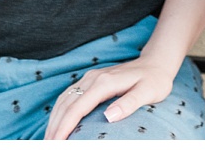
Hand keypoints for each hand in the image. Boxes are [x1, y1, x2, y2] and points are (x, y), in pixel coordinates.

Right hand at [44, 56, 177, 139]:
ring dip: (54, 119)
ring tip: (50, 138)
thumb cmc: (154, 80)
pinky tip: (58, 122)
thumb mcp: (148, 92)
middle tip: (49, 145)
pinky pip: (69, 95)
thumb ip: (129, 104)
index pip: (77, 108)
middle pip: (66, 104)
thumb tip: (108, 117)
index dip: (65, 127)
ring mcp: (90, 78)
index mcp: (104, 83)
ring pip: (64, 99)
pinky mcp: (91, 80)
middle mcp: (93, 78)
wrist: (156, 62)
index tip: (57, 143)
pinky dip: (60, 110)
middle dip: (55, 126)